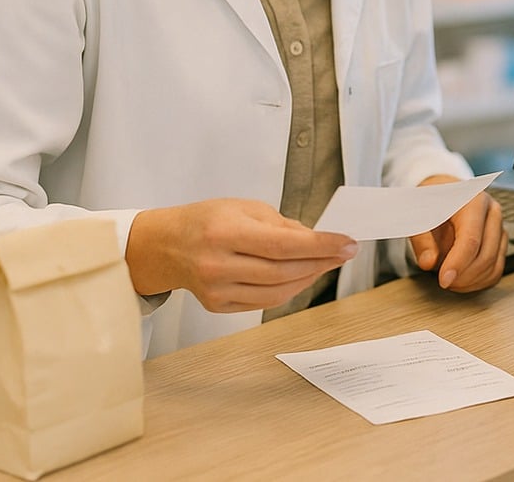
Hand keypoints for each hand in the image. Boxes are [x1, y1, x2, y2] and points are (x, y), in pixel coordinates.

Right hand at [126, 199, 357, 313]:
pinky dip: (289, 290)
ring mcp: (217, 290)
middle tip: (344, 252)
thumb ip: (282, 225)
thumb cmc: (207, 220)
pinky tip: (302, 276)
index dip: (321, 246)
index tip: (348, 243)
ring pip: (278, 292)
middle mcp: (218, 265)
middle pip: (284, 271)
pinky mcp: (218, 305)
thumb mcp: (244, 208)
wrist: (165, 245)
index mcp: (225, 233)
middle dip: (321, 262)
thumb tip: (317, 240)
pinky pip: (265, 302)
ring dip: (309, 278)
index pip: (284, 245)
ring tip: (326, 263)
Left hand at [408, 175, 504, 291]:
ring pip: (493, 265)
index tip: (444, 279)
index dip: (458, 264)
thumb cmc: (432, 200)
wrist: (443, 191)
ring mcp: (499, 228)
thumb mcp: (418, 214)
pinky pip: (496, 270)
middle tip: (443, 281)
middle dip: (463, 276)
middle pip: (486, 255)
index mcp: (473, 201)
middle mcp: (492, 213)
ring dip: (471, 281)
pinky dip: (479, 282)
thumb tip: (428, 262)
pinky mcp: (500, 242)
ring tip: (450, 280)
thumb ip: (422, 239)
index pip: (471, 239)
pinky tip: (462, 280)